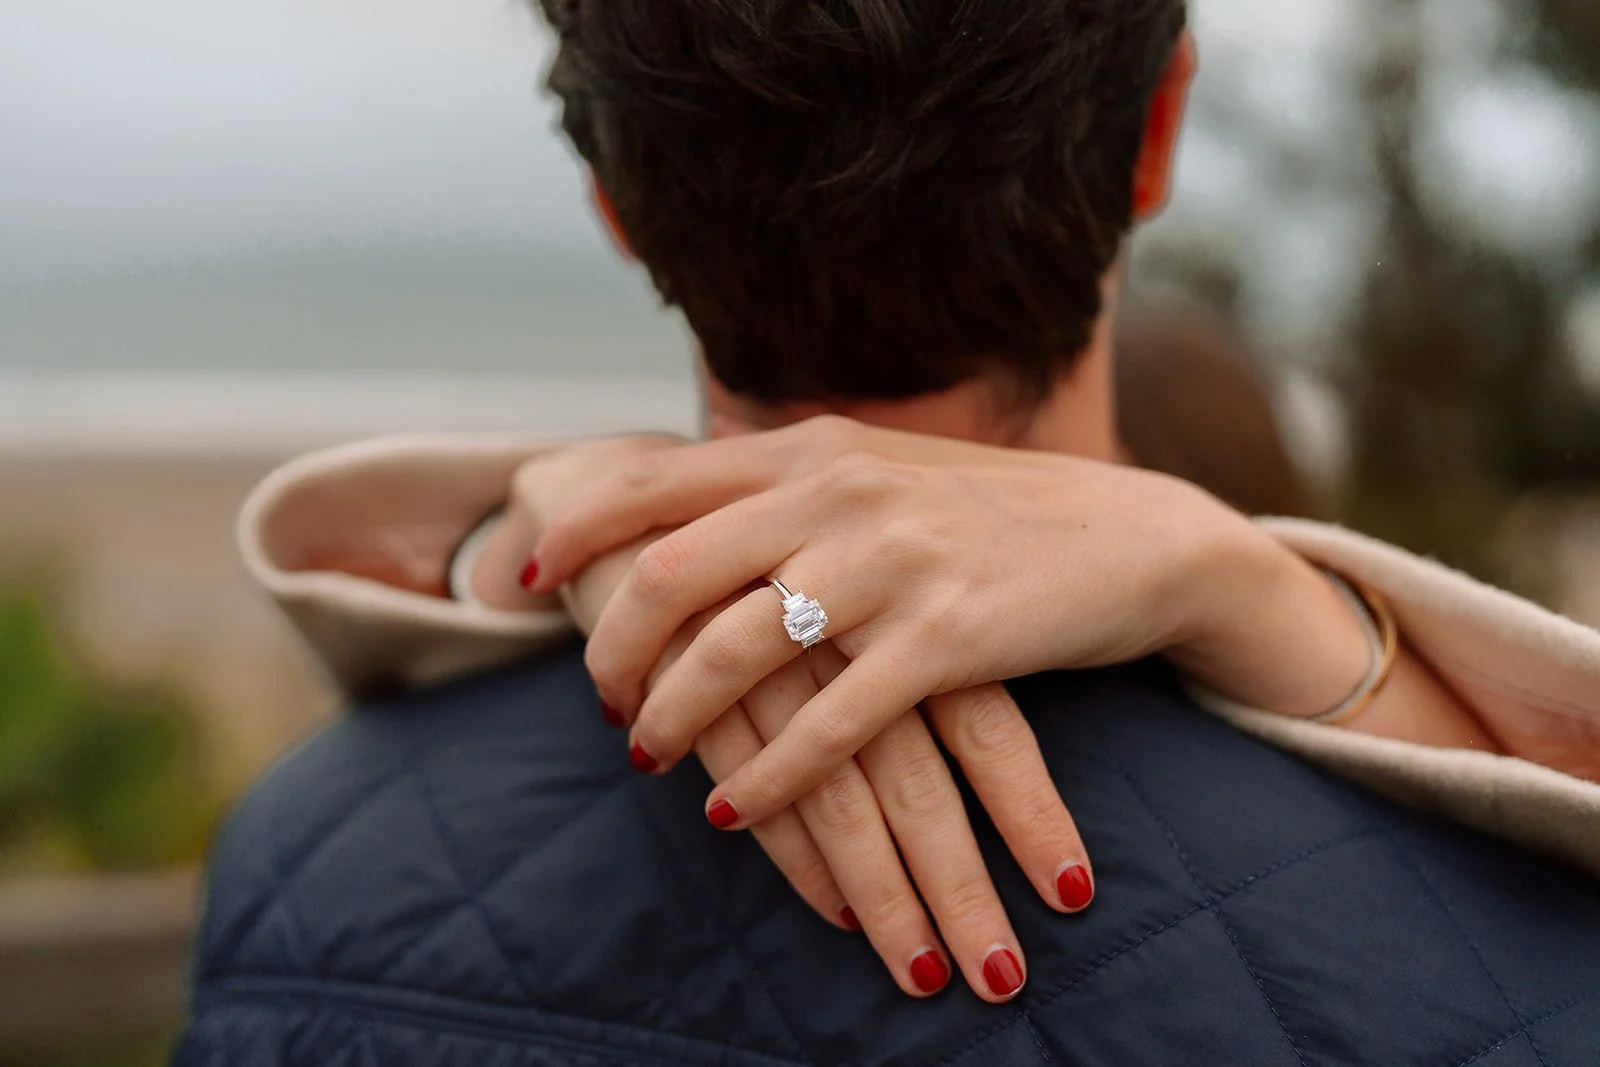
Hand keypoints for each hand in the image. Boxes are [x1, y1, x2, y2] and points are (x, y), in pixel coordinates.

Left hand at [531, 416, 1375, 829]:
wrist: (1135, 535)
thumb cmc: (992, 515)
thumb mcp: (881, 474)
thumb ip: (789, 488)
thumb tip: (689, 519)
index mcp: (815, 449)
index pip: (657, 482)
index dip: (581, 530)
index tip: (535, 576)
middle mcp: (840, 493)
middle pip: (671, 572)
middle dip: (613, 647)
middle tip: (600, 700)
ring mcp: (892, 563)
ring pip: (734, 650)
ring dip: (673, 718)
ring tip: (646, 760)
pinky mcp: (946, 638)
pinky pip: (828, 723)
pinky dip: (770, 778)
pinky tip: (737, 813)